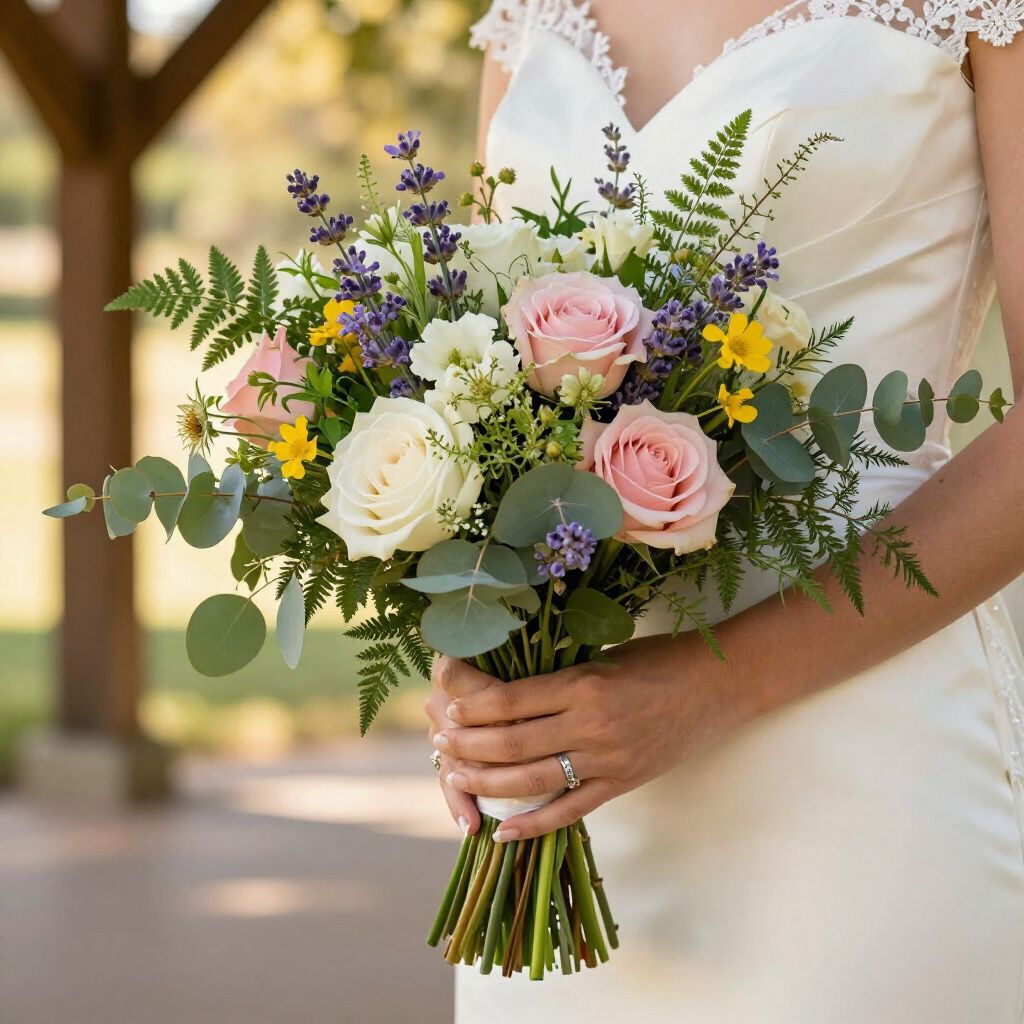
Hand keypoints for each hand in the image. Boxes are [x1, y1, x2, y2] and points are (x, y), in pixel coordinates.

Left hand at [430, 635, 753, 841]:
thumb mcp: (604, 655)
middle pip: (512, 743)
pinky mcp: (621, 784)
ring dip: (488, 784)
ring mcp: (607, 760)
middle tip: (442, 744)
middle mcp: (591, 724)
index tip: (450, 709)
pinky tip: (503, 832)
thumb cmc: (660, 659)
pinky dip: (534, 825)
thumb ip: (560, 676)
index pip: (511, 700)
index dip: (473, 708)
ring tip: (457, 779)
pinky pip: (570, 810)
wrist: (718, 687)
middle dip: (469, 746)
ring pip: (533, 780)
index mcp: (584, 683)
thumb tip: (507, 687)